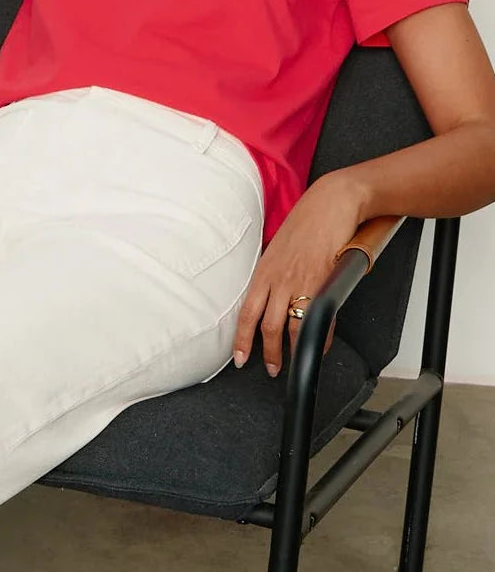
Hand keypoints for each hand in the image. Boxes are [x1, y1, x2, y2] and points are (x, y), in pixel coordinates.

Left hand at [232, 171, 366, 377]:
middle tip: (272, 369)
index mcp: (263, 271)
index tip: (239, 358)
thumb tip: (271, 297)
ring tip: (294, 364)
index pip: (246, 312)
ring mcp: (300, 281)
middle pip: (267, 326)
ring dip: (291, 350)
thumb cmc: (307, 223)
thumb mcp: (278, 249)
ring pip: (291, 326)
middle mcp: (278, 278)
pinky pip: (319, 318)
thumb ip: (273, 274)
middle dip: (269, 353)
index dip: (241, 339)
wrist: (332, 202)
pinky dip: (320, 337)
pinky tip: (320, 345)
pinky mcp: (322, 280)